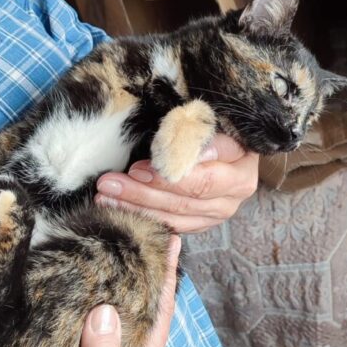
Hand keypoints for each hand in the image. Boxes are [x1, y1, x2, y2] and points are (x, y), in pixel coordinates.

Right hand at [35, 235, 180, 346]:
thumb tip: (107, 309)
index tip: (172, 238)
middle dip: (151, 269)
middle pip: (152, 307)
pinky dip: (113, 302)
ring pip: (134, 316)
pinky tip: (102, 288)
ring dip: (133, 283)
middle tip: (144, 230)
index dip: (167, 274)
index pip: (163, 311)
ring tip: (125, 247)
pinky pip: (116, 329)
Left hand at [94, 134, 258, 233]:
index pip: (205, 175)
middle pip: (187, 198)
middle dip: (143, 192)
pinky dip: (144, 218)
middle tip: (109, 184)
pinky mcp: (203, 223)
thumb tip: (182, 144)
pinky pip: (172, 226)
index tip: (136, 168)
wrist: (228, 147)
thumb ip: (197, 130)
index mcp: (241, 167)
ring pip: (176, 215)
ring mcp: (219, 213)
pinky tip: (117, 210)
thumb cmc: (213, 126)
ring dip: (137, 207)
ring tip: (105, 197)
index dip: (169, 174)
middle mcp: (235, 194)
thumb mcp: (210, 120)